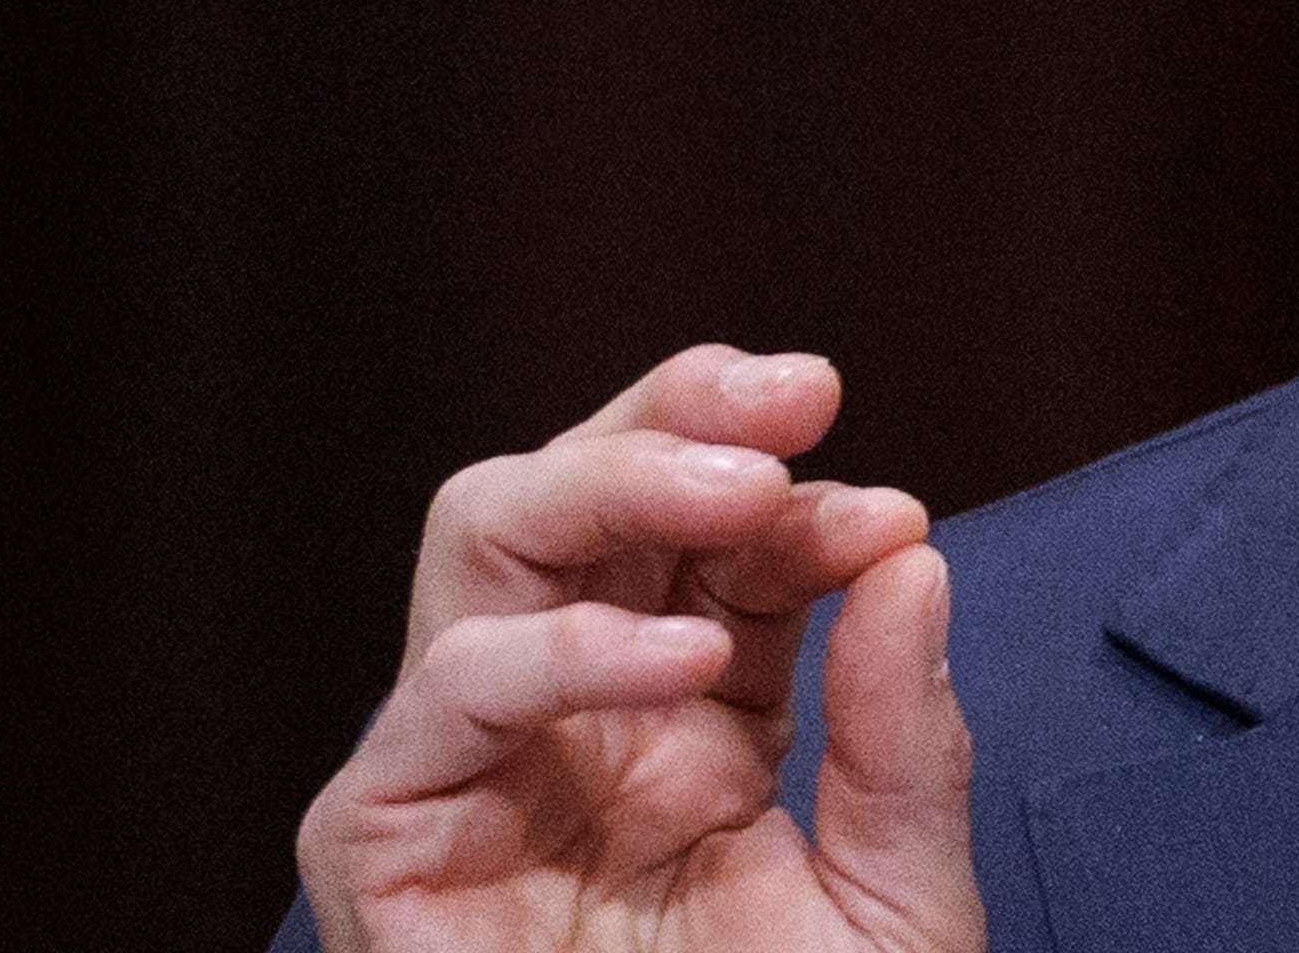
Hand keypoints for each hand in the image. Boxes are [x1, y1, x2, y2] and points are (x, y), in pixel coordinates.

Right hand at [295, 346, 981, 952]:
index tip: (886, 497)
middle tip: (799, 396)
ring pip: (482, 543)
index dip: (791, 481)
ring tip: (745, 493)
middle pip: (576, 492)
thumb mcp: (895, 904)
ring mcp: (472, 773)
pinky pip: (432, 702)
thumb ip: (902, 740)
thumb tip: (911, 555)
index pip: (715, 534)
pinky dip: (551, 650)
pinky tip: (678, 658)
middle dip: (678, 411)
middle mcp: (572, 719)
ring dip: (610, 477)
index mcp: (692, 716)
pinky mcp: (387, 849)